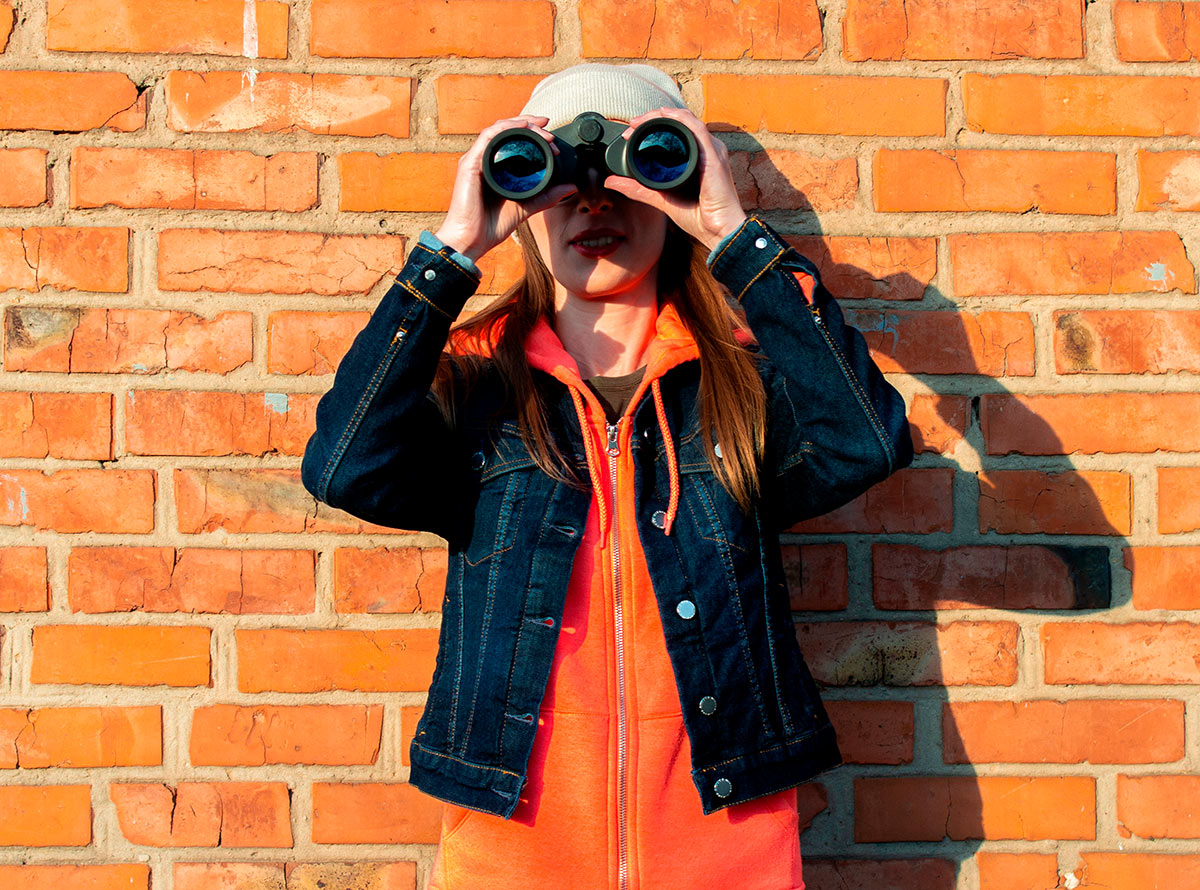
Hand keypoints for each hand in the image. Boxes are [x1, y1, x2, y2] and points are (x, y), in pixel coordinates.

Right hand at [434, 116, 577, 262]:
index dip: (532, 133)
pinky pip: (487, 137)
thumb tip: (570, 187)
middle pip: (506, 130)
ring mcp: (475, 160)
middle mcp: (484, 160)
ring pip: (498, 130)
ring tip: (540, 128)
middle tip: (549, 130)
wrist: (472, 240)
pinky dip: (505, 129)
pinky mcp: (469, 164)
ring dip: (521, 124)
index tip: (552, 138)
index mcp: (495, 167)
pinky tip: (520, 127)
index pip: (512, 140)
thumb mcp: (526, 207)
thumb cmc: (491, 226)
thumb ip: (546, 196)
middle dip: (529, 124)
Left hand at [602, 107, 746, 251]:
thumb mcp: (661, 198)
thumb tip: (611, 182)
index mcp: (696, 157)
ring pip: (685, 120)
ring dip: (662, 116)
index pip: (675, 131)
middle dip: (653, 118)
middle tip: (631, 126)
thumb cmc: (700, 218)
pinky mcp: (714, 155)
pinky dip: (678, 119)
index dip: (652, 125)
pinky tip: (663, 117)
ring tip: (640, 122)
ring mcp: (711, 150)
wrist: (718, 231)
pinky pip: (696, 128)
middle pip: (679, 121)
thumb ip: (638, 188)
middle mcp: (705, 150)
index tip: (630, 132)